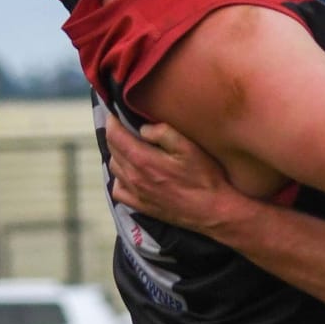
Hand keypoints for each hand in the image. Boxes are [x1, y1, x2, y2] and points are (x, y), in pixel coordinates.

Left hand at [104, 113, 246, 235]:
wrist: (212, 210)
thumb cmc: (204, 177)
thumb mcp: (189, 147)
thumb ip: (163, 132)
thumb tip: (143, 128)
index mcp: (143, 159)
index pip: (114, 135)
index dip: (113, 121)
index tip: (117, 113)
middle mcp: (133, 177)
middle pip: (112, 150)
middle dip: (115, 135)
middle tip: (125, 126)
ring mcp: (136, 193)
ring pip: (114, 168)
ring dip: (118, 155)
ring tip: (130, 147)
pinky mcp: (140, 205)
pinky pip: (118, 190)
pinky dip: (119, 178)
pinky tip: (131, 173)